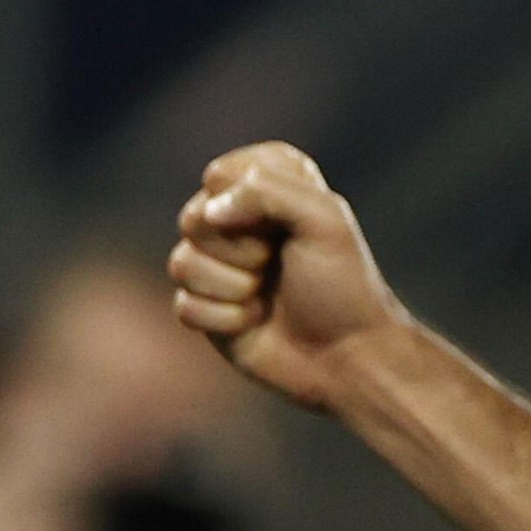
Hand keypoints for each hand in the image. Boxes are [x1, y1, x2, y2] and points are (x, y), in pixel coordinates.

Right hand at [167, 143, 416, 411]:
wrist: (348, 355)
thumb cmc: (342, 286)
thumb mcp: (326, 220)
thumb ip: (269, 191)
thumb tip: (210, 212)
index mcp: (269, 183)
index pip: (219, 174)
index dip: (250, 205)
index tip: (289, 227)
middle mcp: (236, 218)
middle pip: (193, 219)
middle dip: (242, 251)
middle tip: (278, 264)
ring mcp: (216, 264)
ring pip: (182, 264)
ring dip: (234, 287)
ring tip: (266, 296)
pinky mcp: (204, 306)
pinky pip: (184, 305)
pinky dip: (226, 319)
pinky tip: (254, 322)